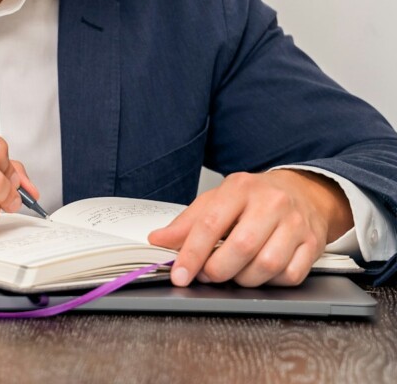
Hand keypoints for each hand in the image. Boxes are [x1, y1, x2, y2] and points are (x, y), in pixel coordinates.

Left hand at [147, 169, 352, 287]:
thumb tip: (158, 240)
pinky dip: (270, 282)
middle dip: (218, 270)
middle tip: (207, 275)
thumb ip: (188, 222)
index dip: (191, 254)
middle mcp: (270, 203)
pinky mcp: (313, 244)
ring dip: (243, 279)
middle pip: (241, 247)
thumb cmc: (254, 198)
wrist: (303, 192)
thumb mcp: (217, 200)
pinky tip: (260, 272)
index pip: (210, 224)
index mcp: (239, 188)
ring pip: (266, 265)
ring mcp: (295, 223)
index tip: (179, 274)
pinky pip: (290, 276)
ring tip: (234, 273)